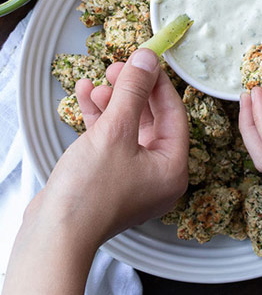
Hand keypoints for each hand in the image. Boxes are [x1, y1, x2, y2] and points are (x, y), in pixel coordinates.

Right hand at [36, 48, 188, 246]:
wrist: (54, 235)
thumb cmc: (91, 192)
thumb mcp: (115, 131)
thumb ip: (133, 91)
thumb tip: (147, 59)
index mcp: (172, 167)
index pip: (174, 113)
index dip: (159, 83)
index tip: (146, 59)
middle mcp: (157, 174)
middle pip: (151, 119)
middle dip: (132, 91)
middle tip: (118, 68)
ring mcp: (133, 177)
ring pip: (127, 127)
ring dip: (112, 102)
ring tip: (96, 83)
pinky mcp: (109, 177)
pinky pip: (110, 140)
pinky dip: (99, 118)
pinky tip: (85, 97)